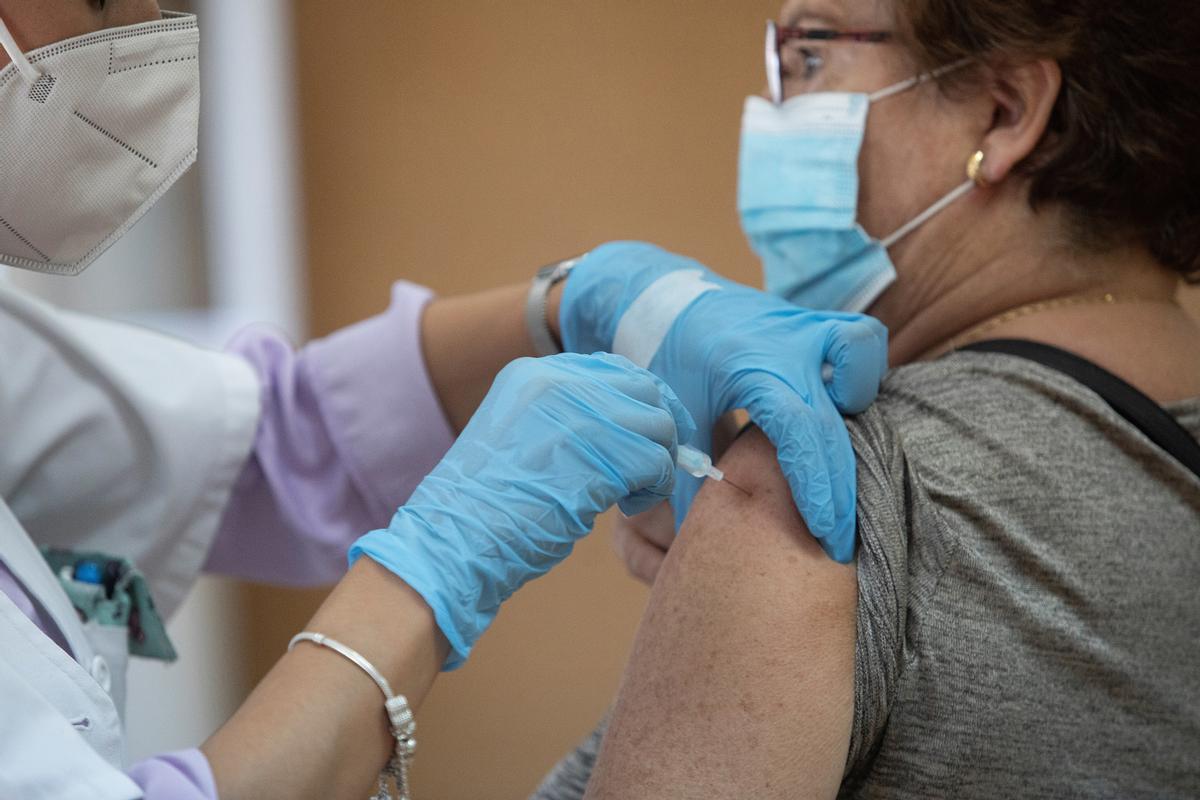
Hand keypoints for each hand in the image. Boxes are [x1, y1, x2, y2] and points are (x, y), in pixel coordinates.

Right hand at [350, 353, 694, 668]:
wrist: (453, 542)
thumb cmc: (481, 509)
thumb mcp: (516, 438)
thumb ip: (562, 420)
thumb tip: (627, 425)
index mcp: (532, 373)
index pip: (612, 370)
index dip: (637, 404)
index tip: (644, 438)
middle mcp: (558, 380)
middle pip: (643, 389)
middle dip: (657, 428)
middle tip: (651, 468)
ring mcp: (582, 414)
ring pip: (658, 424)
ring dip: (658, 462)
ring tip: (634, 494)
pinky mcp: (603, 453)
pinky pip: (658, 462)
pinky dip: (656, 489)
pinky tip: (629, 508)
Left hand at [560, 242, 887, 562]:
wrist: (659, 300)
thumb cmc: (665, 360)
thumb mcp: (674, 419)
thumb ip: (690, 478)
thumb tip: (695, 545)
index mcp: (751, 366)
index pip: (801, 431)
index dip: (819, 487)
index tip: (827, 535)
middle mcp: (787, 340)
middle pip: (836, 418)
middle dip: (843, 485)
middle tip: (840, 539)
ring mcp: (805, 324)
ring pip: (863, 353)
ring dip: (861, 404)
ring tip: (837, 454)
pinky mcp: (815, 321)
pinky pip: (859, 342)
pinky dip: (858, 374)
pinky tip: (836, 411)